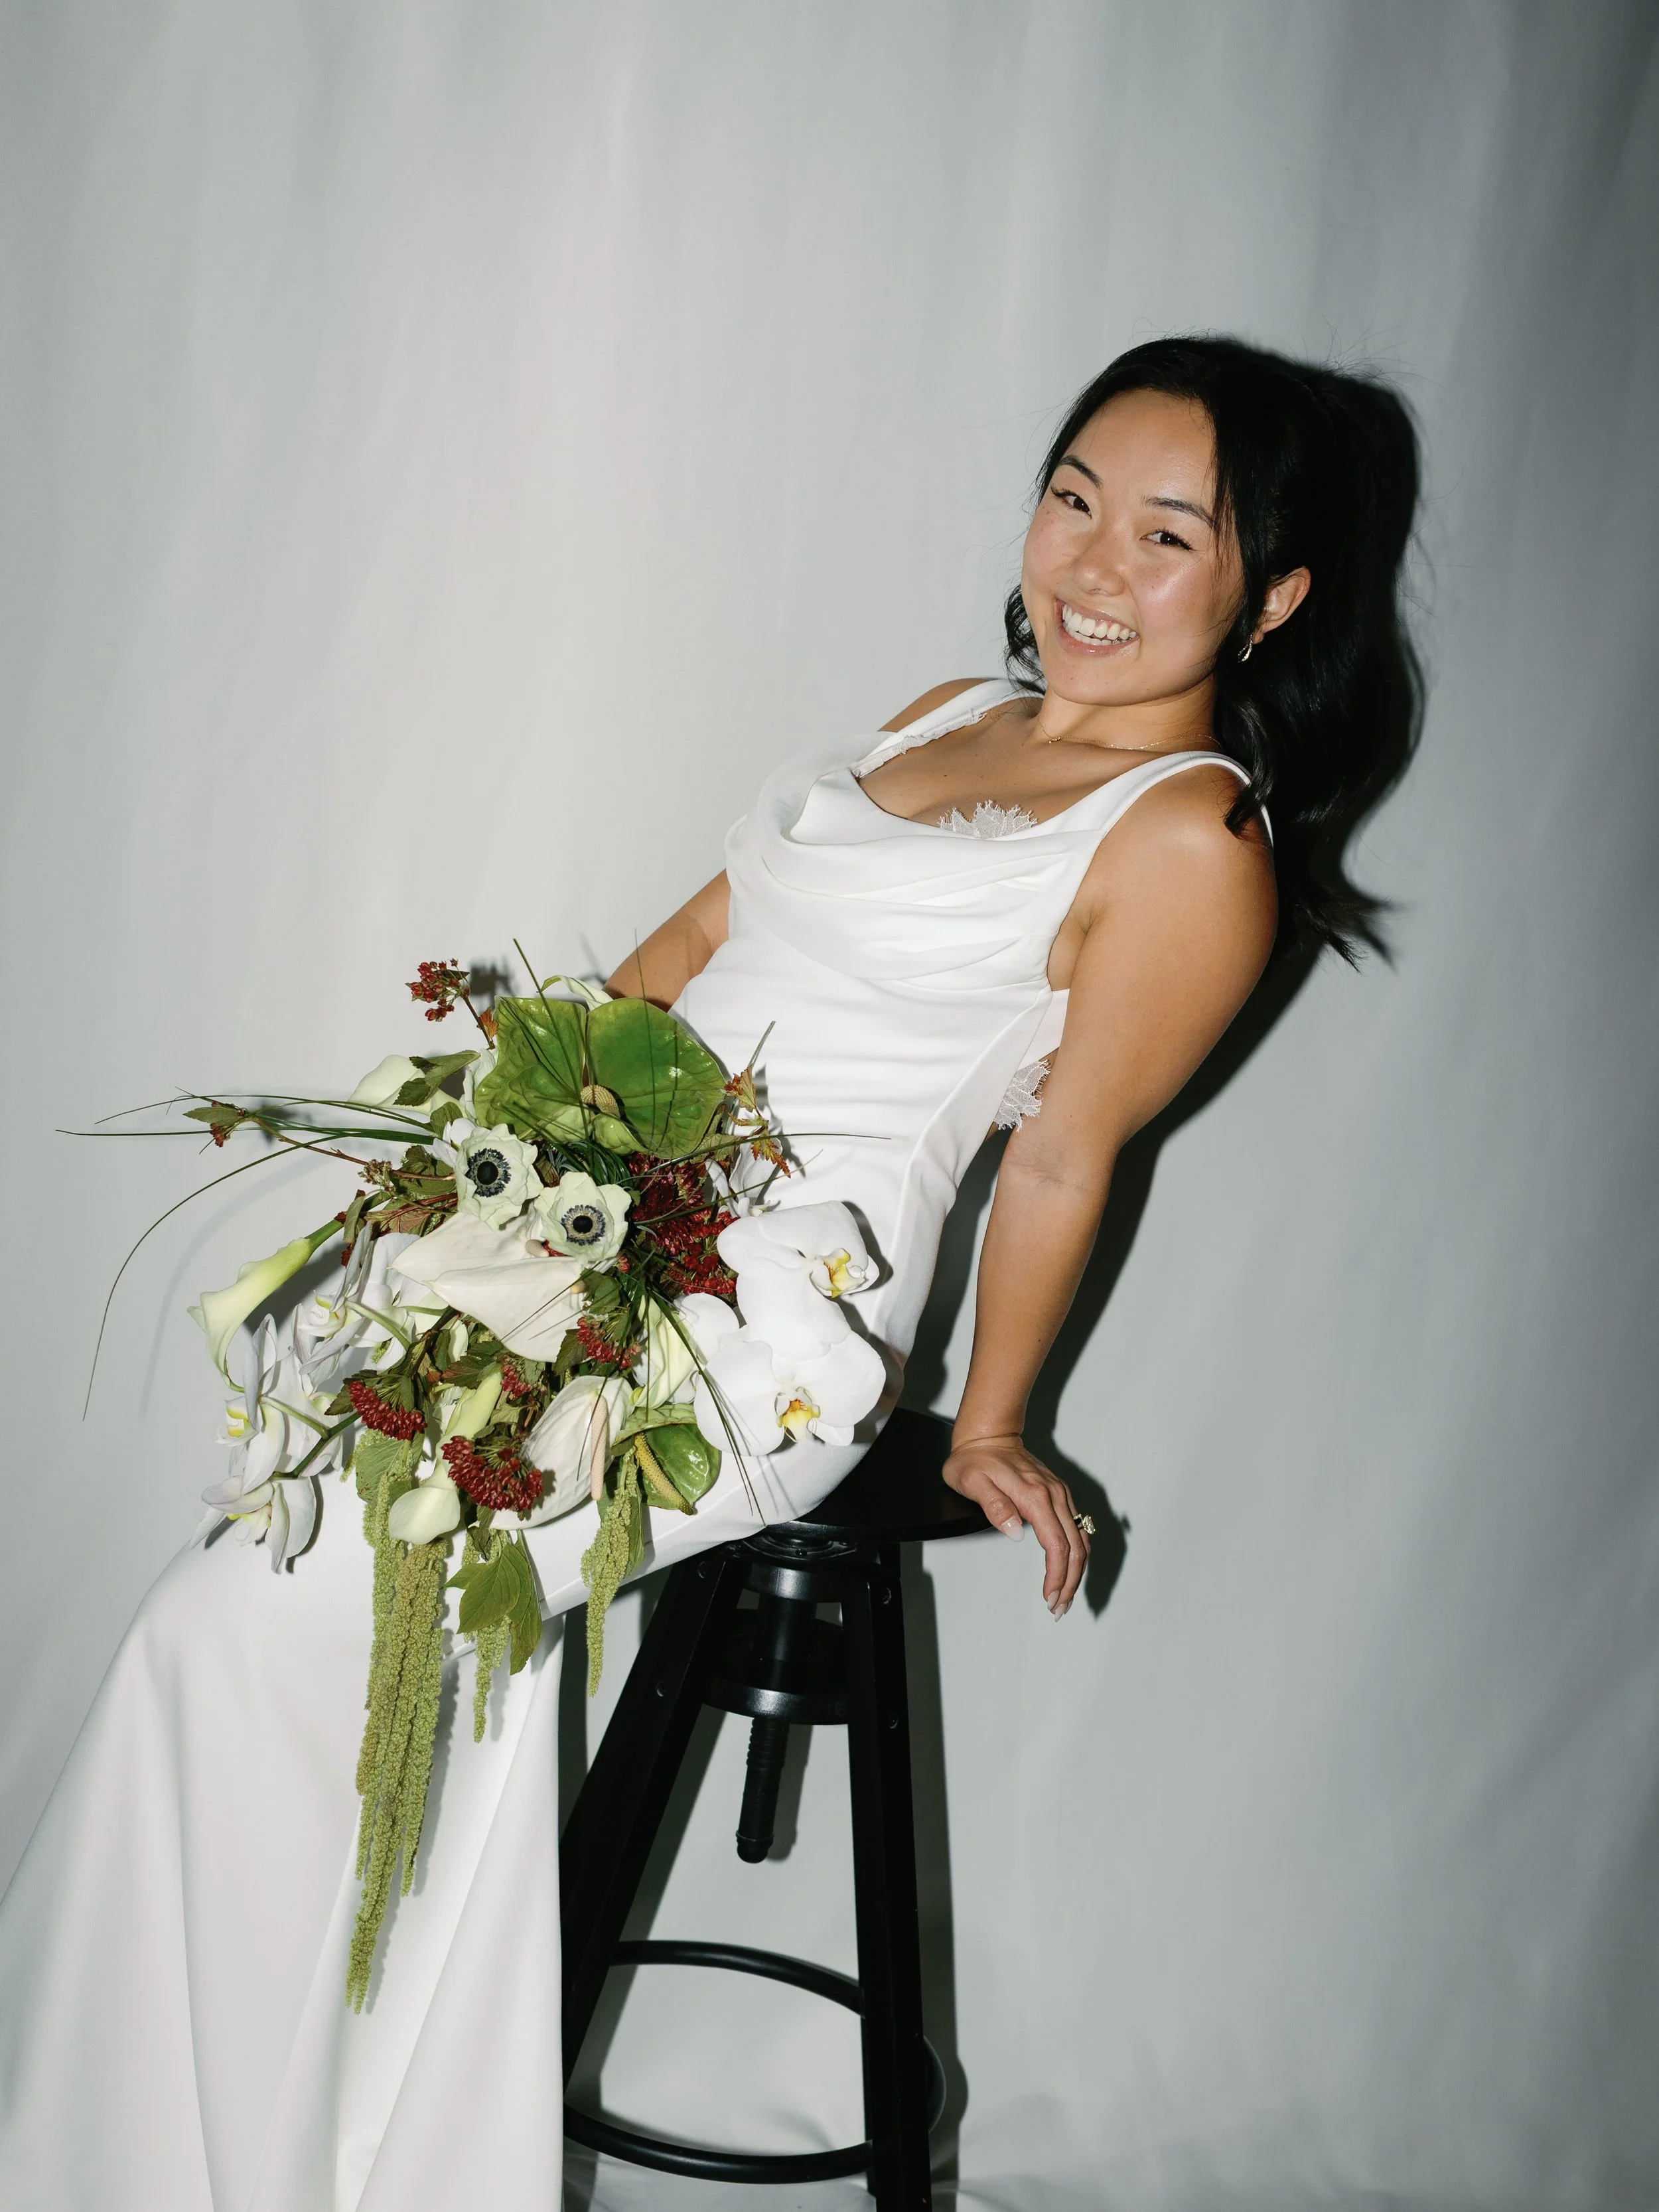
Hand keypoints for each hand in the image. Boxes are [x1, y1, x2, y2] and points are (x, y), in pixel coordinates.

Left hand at [942, 1432, 1087, 1617]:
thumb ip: (994, 1506)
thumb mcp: (972, 1482)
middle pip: (1076, 1547)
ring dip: (1077, 1571)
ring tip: (1064, 1597)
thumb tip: (1015, 1531)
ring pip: (1082, 1539)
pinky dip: (1077, 1554)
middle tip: (1058, 1608)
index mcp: (1035, 1495)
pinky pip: (1077, 1529)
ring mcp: (1059, 1494)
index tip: (1049, 1597)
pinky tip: (1069, 1570)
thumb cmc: (975, 1460)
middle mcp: (1054, 1495)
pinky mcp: (1059, 1495)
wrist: (989, 1436)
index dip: (1056, 1575)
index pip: (1056, 1544)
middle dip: (1070, 1582)